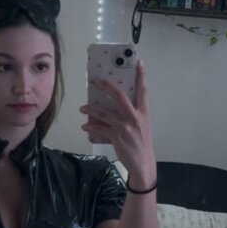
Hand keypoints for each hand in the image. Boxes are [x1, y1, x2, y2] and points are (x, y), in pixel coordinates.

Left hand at [80, 60, 155, 186]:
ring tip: (83, 108)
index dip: (141, 76)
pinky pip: (99, 128)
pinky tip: (85, 127)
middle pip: (119, 96)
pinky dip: (90, 127)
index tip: (139, 62)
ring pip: (103, 113)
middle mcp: (135, 117)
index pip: (143, 90)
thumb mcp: (142, 126)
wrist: (144, 164)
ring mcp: (125, 127)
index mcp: (143, 113)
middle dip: (106, 86)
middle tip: (95, 80)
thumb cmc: (142, 144)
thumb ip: (133, 115)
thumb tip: (116, 107)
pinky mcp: (116, 137)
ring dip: (90, 110)